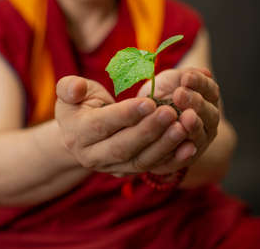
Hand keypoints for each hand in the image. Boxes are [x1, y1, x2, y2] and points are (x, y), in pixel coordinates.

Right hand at [55, 76, 189, 175]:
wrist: (82, 133)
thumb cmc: (80, 103)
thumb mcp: (69, 92)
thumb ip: (69, 87)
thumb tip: (76, 88)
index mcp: (77, 133)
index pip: (102, 125)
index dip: (125, 115)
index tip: (149, 102)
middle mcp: (94, 156)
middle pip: (123, 147)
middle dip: (148, 131)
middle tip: (171, 113)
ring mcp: (114, 167)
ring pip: (141, 161)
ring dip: (165, 145)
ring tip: (184, 127)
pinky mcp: (131, 171)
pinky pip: (154, 168)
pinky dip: (173, 159)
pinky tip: (190, 146)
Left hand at [137, 68, 219, 173]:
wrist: (150, 120)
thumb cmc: (162, 93)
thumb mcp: (171, 81)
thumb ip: (183, 76)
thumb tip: (205, 72)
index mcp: (208, 98)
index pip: (209, 89)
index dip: (199, 83)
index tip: (186, 77)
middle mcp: (209, 120)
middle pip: (208, 112)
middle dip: (195, 103)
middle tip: (179, 95)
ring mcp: (200, 140)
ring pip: (200, 135)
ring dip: (193, 127)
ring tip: (184, 119)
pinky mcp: (187, 158)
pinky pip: (187, 157)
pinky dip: (185, 153)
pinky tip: (183, 148)